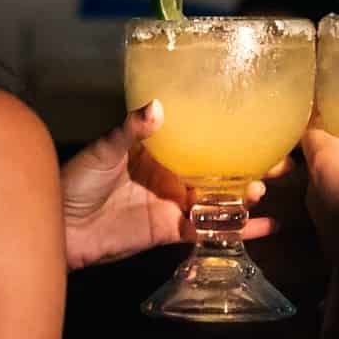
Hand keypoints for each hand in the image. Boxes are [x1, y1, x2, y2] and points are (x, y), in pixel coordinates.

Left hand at [60, 102, 285, 270]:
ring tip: (262, 191)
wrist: (59, 227)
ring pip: (218, 200)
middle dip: (249, 167)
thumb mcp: (104, 149)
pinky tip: (262, 228)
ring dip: (243, 197)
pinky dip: (234, 231)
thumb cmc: (76, 179)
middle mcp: (172, 175)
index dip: (231, 136)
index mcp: (160, 149)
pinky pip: (206, 231)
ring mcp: (173, 204)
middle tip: (279, 165)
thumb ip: (130, 130)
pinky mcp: (170, 231)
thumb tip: (156, 106)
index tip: (261, 130)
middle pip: (218, 170)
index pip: (202, 139)